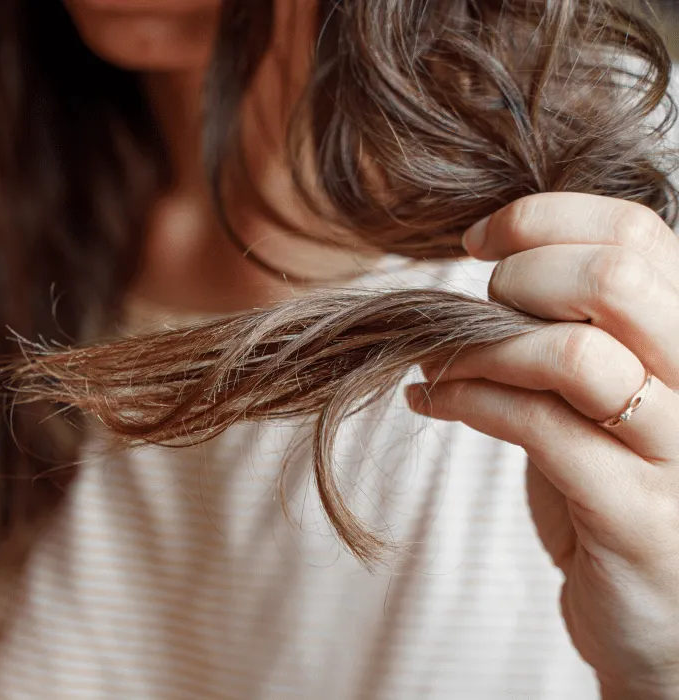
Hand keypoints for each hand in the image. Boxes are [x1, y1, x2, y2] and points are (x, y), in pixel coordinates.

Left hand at [405, 192, 678, 698]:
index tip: (479, 241)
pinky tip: (432, 400)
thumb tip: (491, 259)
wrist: (668, 619)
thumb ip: (577, 323)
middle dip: (519, 278)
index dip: (542, 220)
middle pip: (615, 277)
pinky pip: (535, 428)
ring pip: (574, 354)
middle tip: (478, 309)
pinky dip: (464, 401)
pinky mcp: (635, 513)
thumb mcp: (610, 388)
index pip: (635, 231)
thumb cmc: (624, 485)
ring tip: (441, 361)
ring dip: (481, 347)